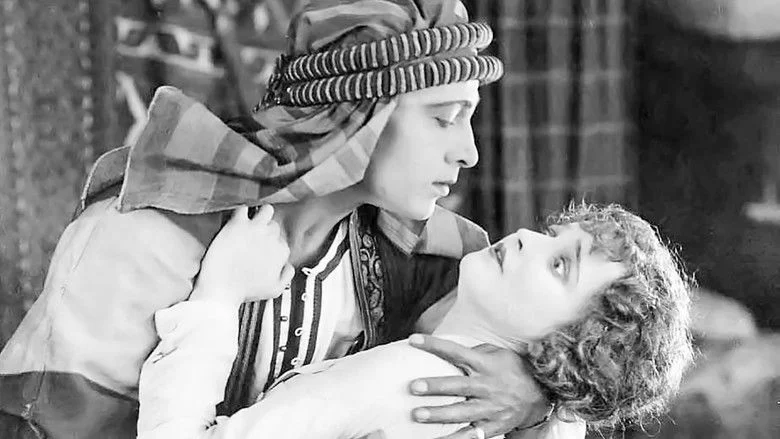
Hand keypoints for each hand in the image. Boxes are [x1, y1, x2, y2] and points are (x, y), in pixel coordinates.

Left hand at [190, 205, 293, 305]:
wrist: (222, 288)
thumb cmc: (246, 291)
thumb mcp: (275, 289)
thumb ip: (287, 274)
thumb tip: (288, 264)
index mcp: (281, 252)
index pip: (281, 242)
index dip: (272, 245)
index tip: (263, 250)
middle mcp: (272, 237)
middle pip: (274, 226)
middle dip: (266, 231)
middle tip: (255, 238)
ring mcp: (255, 228)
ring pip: (266, 210)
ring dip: (261, 214)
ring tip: (251, 222)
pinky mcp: (238, 224)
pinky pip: (243, 209)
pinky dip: (241, 212)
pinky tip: (237, 219)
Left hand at [408, 334, 549, 438]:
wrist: (541, 395)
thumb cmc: (513, 370)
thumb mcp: (498, 354)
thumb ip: (475, 352)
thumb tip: (449, 350)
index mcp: (486, 365)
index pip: (456, 352)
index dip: (435, 345)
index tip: (414, 340)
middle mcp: (487, 386)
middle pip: (458, 386)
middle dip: (436, 386)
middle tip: (414, 387)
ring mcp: (490, 408)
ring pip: (462, 412)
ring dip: (439, 414)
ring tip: (418, 414)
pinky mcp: (492, 427)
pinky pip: (471, 435)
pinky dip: (455, 438)